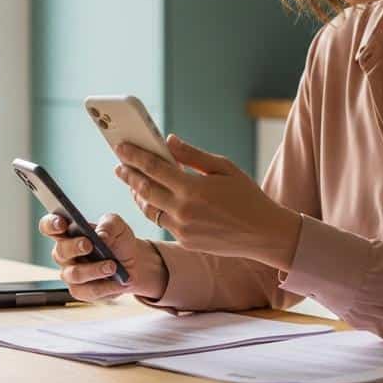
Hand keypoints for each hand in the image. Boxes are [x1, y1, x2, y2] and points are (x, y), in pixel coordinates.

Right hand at [37, 212, 167, 301]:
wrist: (134, 265)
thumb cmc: (119, 242)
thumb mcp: (118, 226)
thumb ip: (109, 224)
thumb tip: (101, 235)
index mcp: (68, 233)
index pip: (49, 227)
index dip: (51, 224)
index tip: (62, 223)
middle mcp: (65, 254)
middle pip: (60, 251)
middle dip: (74, 247)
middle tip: (89, 244)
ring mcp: (70, 274)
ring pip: (74, 274)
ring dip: (94, 270)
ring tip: (112, 266)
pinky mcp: (80, 291)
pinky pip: (88, 291)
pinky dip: (105, 287)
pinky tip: (117, 282)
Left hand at [114, 134, 301, 270]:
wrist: (263, 233)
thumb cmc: (246, 195)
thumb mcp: (223, 167)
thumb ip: (193, 155)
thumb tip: (168, 141)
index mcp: (192, 188)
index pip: (154, 168)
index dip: (134, 156)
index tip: (121, 148)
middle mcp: (183, 210)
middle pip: (144, 189)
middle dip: (129, 175)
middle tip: (119, 165)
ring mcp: (182, 229)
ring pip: (149, 209)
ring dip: (138, 194)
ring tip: (133, 183)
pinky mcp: (184, 242)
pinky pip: (162, 222)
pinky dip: (156, 209)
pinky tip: (155, 199)